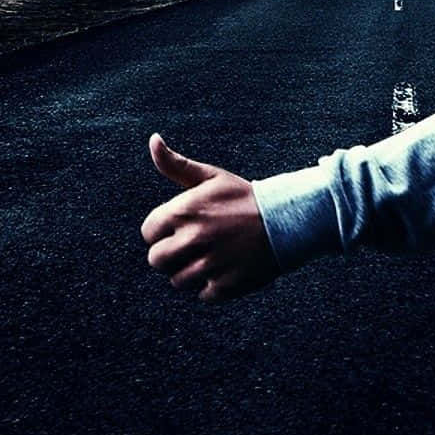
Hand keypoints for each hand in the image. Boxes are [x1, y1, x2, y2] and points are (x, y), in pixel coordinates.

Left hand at [139, 133, 278, 302]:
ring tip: (211, 257)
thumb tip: (153, 140)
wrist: (286, 219)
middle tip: (191, 246)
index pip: (148, 233)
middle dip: (170, 254)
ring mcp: (209, 264)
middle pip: (156, 261)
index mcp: (183, 211)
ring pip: (177, 281)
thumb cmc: (244, 197)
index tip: (179, 228)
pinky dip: (212, 286)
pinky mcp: (225, 285)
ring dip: (190, 271)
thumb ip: (176, 164)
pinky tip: (226, 269)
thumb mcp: (210, 177)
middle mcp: (193, 239)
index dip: (161, 231)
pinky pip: (202, 295)